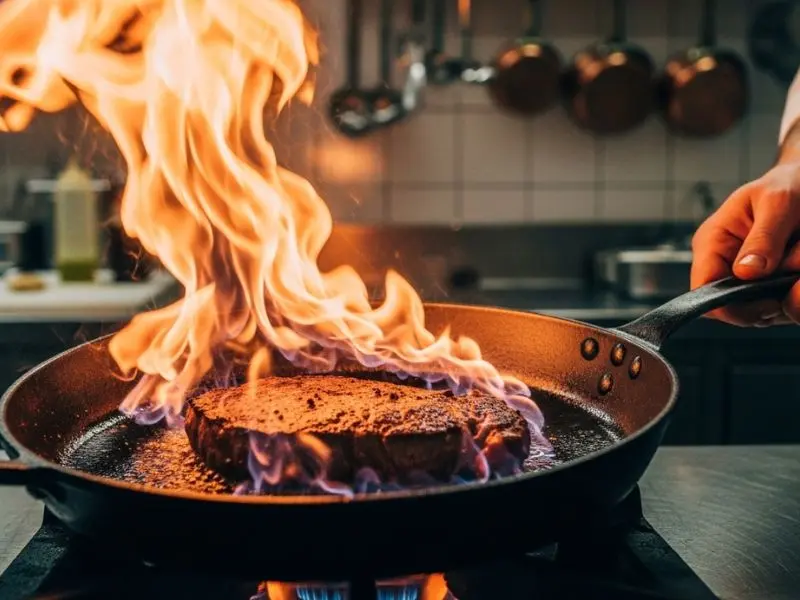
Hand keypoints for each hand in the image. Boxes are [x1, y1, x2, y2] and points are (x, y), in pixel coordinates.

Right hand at [690, 164, 799, 325]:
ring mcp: (744, 279)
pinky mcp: (764, 287)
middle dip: (768, 304)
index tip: (771, 302)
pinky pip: (776, 307)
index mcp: (712, 242)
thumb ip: (764, 238)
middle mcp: (723, 265)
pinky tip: (799, 276)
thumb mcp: (778, 202)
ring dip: (786, 299)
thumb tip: (746, 273)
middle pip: (733, 308)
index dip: (732, 305)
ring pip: (759, 313)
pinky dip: (792, 298)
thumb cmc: (788, 185)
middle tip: (797, 282)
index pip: (704, 290)